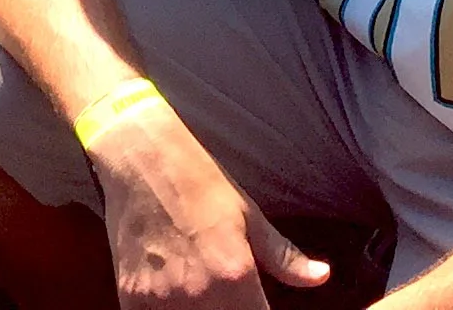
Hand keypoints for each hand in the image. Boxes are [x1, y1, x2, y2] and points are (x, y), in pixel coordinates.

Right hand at [90, 107, 329, 304]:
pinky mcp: (130, 301)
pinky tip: (173, 298)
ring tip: (203, 296)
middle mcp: (198, 296)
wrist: (139, 157)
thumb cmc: (199, 180)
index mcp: (234, 277)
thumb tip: (322, 277)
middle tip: (230, 299)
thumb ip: (284, 257)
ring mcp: (160, 302)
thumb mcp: (248, 214)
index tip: (256, 306)